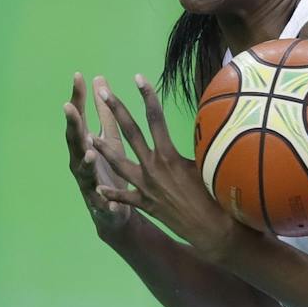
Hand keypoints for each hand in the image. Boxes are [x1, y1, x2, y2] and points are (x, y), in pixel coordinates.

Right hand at [64, 73, 132, 235]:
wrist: (112, 210)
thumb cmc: (112, 167)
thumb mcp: (110, 137)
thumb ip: (105, 112)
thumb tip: (99, 80)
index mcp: (86, 143)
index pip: (81, 117)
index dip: (78, 97)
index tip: (79, 76)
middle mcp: (81, 160)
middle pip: (75, 139)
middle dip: (72, 123)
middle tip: (68, 107)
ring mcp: (88, 181)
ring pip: (84, 169)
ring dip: (85, 160)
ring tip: (89, 153)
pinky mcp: (100, 202)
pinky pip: (102, 201)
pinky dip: (105, 199)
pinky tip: (110, 200)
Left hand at [89, 75, 237, 259]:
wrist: (213, 229)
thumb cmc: (218, 195)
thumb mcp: (210, 165)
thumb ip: (201, 146)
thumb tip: (204, 128)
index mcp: (169, 155)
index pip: (155, 119)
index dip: (146, 96)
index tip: (137, 78)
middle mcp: (153, 167)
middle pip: (130, 133)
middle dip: (115, 110)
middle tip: (103, 91)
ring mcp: (145, 186)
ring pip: (119, 163)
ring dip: (103, 150)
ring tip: (89, 137)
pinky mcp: (145, 204)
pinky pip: (124, 197)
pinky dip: (112, 193)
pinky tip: (100, 188)